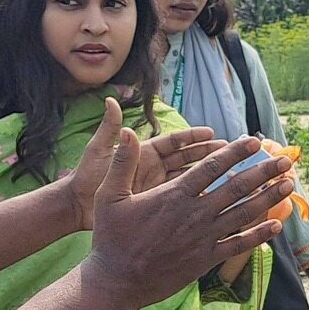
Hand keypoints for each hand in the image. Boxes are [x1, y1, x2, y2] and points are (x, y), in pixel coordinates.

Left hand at [61, 102, 221, 227]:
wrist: (76, 209)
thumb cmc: (85, 179)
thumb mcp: (98, 152)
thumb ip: (110, 129)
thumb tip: (112, 100)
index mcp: (142, 153)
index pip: (173, 142)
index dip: (193, 138)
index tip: (213, 134)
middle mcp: (152, 168)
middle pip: (186, 158)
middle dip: (208, 154)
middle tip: (231, 152)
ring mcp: (155, 187)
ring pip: (187, 179)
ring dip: (207, 176)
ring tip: (230, 175)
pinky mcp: (154, 204)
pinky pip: (179, 200)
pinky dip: (196, 199)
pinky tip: (213, 201)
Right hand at [83, 131, 295, 309]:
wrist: (117, 281)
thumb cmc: (111, 238)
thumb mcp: (109, 196)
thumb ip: (122, 163)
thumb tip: (125, 131)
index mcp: (174, 195)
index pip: (212, 168)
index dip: (235, 152)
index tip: (254, 141)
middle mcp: (194, 214)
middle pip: (236, 188)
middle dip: (264, 172)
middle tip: (285, 160)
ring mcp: (203, 238)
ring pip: (243, 214)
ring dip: (269, 198)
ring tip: (289, 185)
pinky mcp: (206, 260)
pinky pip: (238, 245)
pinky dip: (259, 235)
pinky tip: (277, 225)